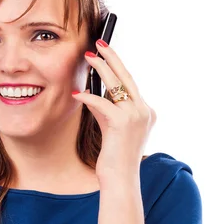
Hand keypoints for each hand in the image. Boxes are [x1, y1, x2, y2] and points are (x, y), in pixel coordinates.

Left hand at [71, 40, 156, 179]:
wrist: (120, 179)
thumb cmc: (115, 158)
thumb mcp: (112, 129)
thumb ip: (108, 110)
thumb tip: (91, 93)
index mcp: (147, 112)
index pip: (130, 84)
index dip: (117, 67)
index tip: (106, 54)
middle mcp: (145, 111)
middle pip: (127, 77)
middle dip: (112, 58)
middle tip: (99, 43)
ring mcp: (136, 116)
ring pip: (116, 85)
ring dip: (100, 69)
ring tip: (88, 57)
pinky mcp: (122, 123)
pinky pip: (102, 103)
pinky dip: (88, 97)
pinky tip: (76, 94)